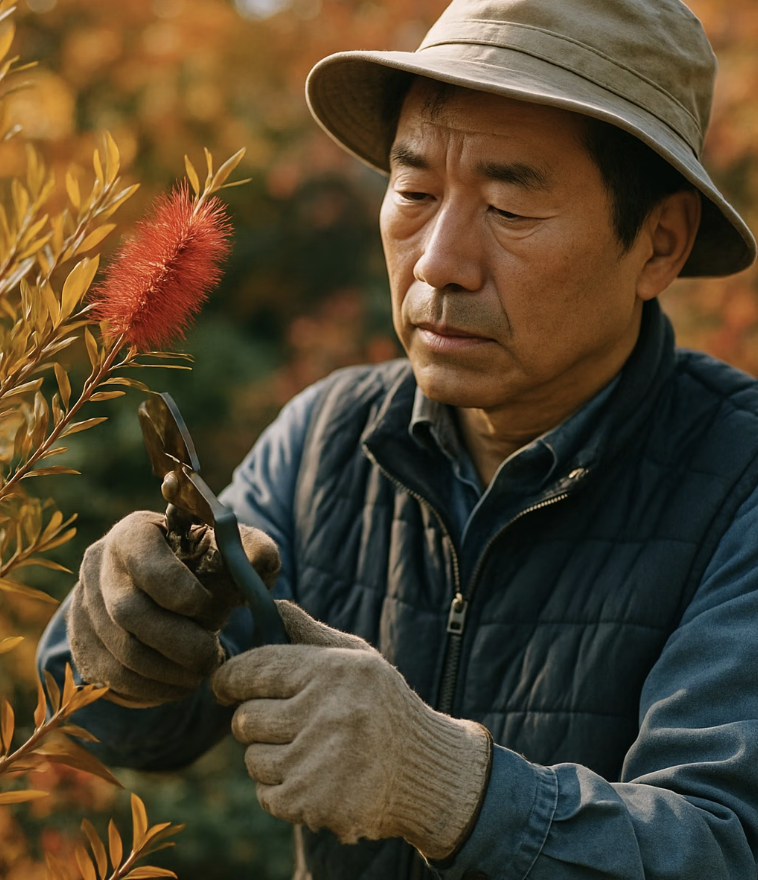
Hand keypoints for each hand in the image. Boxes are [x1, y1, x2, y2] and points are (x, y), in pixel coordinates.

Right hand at [68, 510, 279, 706]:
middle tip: (213, 657)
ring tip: (201, 673)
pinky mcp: (82, 644)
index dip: (182, 592)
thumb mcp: (225, 546)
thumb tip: (262, 560)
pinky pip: (111, 678)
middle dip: (179, 643)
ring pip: (120, 653)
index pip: (147, 565)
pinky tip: (179, 684)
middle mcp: (98, 567)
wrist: (159, 582)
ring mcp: (84, 608)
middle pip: (130, 614)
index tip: (210, 607)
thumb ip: (249, 548)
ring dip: (168, 672)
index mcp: (133, 534)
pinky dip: (150, 689)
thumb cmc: (200, 560)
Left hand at [212, 605, 491, 860]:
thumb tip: (271, 604)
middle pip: (246, 718)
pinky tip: (317, 779)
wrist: (425, 771)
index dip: (229, 678)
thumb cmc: (384, 707)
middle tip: (287, 724)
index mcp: (332, 671)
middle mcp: (325, 713)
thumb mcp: (358, 660)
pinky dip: (283, 790)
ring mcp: (317, 761)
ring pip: (253, 759)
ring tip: (311, 753)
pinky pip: (266, 794)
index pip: (256, 668)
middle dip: (256, 722)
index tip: (223, 685)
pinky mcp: (313, 803)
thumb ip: (311, 634)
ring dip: (271, 758)